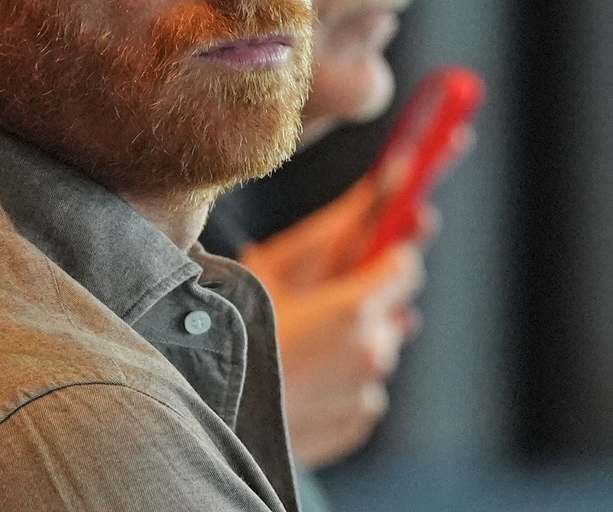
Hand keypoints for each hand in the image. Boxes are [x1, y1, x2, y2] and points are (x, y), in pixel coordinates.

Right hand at [239, 177, 432, 467]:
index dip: (386, 254)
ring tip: (296, 345)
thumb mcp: (271, 269)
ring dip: (348, 341)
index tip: (373, 249)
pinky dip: (340, 379)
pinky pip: (361, 388)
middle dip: (360, 300)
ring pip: (373, 349)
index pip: (404, 265)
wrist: (207, 415)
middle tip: (312, 303)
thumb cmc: (233, 334)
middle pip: (389, 308)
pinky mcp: (357, 423)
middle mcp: (372, 351)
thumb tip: (376, 190)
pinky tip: (300, 377)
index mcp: (354, 308)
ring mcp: (366, 393)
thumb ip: (331, 231)